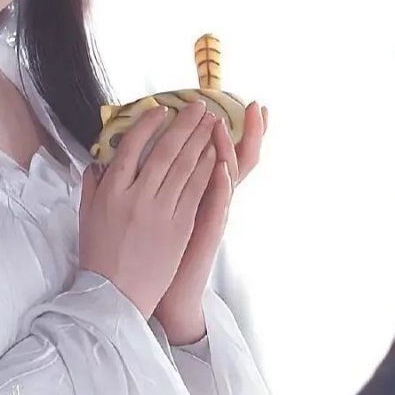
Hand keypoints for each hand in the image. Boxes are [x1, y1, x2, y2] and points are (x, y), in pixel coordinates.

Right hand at [79, 101, 219, 319]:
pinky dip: (207, 169)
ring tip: (211, 122)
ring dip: (200, 140)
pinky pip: (197, 191)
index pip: (131, 147)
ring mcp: (161, 212)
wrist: (115, 295)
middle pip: (165, 151)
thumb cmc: (99, 256)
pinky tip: (215, 154)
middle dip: (184, 124)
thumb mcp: (87, 215)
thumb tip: (100, 160)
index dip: (148, 124)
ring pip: (185, 167)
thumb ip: (93, 184)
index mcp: (111, 192)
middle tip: (198, 106)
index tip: (160, 109)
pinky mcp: (180, 227)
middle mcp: (137, 197)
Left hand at [154, 101, 268, 343]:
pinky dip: (221, 184)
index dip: (228, 128)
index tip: (238, 102)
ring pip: (226, 176)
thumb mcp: (160, 208)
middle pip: (233, 158)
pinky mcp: (206, 233)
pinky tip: (222, 167)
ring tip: (225, 125)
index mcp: (197, 189)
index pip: (217, 151)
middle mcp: (209, 199)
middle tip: (255, 106)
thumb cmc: (158, 250)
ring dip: (227, 148)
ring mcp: (211, 215)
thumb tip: (140, 151)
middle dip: (245, 132)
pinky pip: (218, 205)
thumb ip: (154, 181)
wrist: (166, 293)